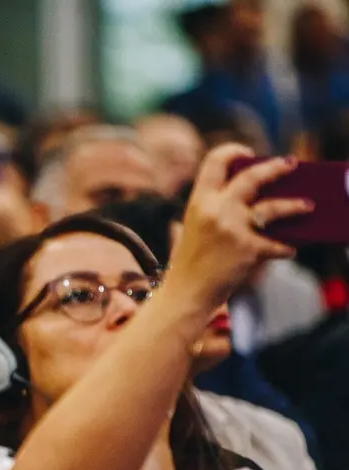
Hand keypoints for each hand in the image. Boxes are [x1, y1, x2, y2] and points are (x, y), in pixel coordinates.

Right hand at [167, 145, 311, 307]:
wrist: (184, 294)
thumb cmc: (191, 262)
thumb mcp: (195, 227)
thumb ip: (217, 207)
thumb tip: (257, 195)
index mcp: (199, 201)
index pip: (215, 161)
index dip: (233, 151)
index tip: (249, 154)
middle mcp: (216, 210)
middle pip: (252, 177)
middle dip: (276, 168)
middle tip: (291, 164)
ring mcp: (233, 229)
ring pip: (273, 207)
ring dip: (295, 206)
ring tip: (308, 206)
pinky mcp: (248, 249)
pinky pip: (277, 243)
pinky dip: (285, 247)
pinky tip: (289, 249)